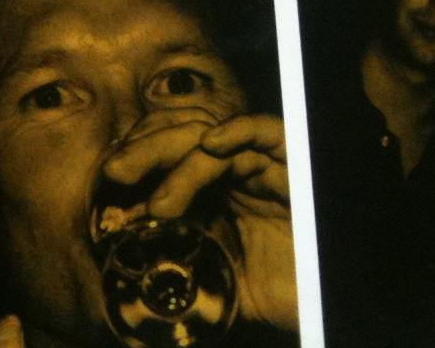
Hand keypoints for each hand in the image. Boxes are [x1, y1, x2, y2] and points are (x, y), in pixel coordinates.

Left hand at [100, 113, 294, 331]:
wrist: (326, 304)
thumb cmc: (283, 295)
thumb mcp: (220, 286)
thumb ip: (182, 272)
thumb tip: (128, 281)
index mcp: (214, 191)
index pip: (165, 155)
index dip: (136, 161)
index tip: (108, 188)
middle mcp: (236, 171)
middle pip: (181, 137)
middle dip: (144, 150)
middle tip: (114, 174)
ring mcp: (264, 165)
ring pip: (213, 138)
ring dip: (179, 159)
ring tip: (157, 204)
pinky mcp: (296, 165)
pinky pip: (267, 132)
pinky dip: (238, 130)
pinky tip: (211, 145)